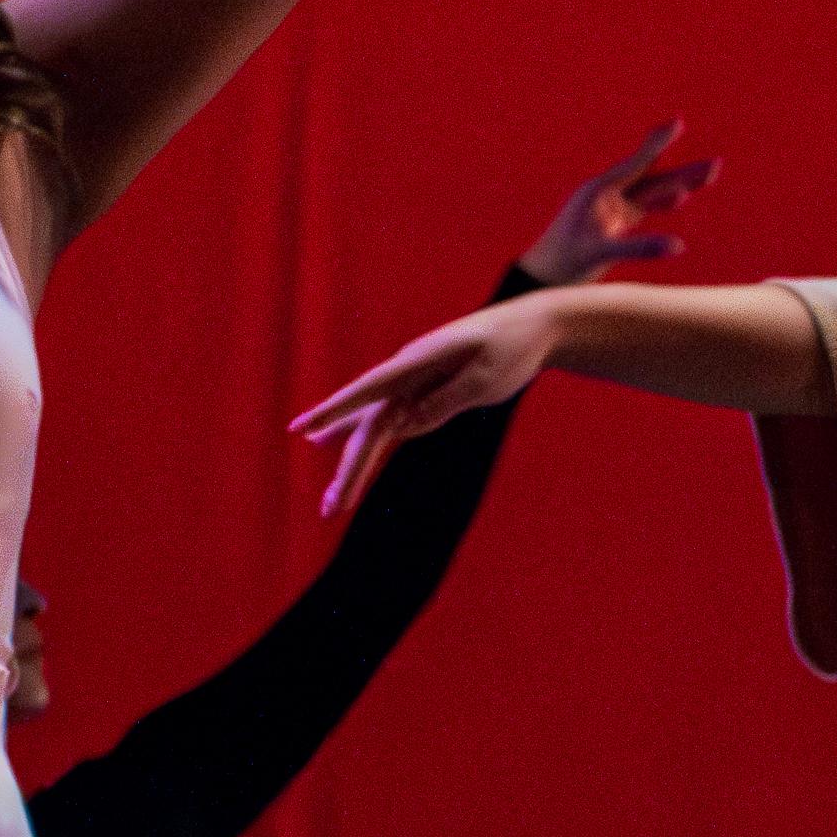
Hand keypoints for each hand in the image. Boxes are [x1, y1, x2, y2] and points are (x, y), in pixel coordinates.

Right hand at [290, 296, 557, 516]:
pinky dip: (371, 446)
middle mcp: (406, 376)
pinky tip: (342, 457)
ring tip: (333, 503)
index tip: (300, 430)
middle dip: (350, 469)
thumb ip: (446, 400)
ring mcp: (414, 387)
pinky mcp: (427, 397)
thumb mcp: (487, 376)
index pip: (366, 390)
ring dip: (355, 467)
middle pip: (369, 427)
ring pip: (376, 432)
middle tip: (331, 508)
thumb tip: (405, 425)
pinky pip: (393, 427)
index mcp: (417, 361)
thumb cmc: (513, 346)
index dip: (333, 411)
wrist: (536, 328)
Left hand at [520, 118, 717, 286]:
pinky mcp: (615, 223)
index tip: (678, 123)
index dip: (659, 143)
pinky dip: (665, 202)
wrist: (542, 275)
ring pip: (653, 192)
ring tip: (708, 175)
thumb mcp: (600, 253)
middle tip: (715, 164)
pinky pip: (645, 207)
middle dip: (685, 171)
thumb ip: (639, 248)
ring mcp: (612, 209)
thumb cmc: (564, 261)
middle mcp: (607, 195)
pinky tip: (682, 199)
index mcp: (599, 191)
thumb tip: (678, 246)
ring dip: (680, 185)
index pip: (637, 163)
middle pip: (653, 177)